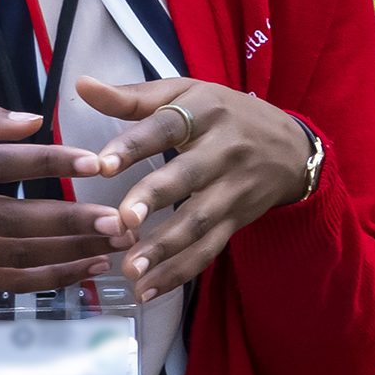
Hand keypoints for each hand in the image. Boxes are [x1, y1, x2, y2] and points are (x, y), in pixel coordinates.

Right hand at [0, 102, 122, 289]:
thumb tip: (32, 121)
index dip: (47, 163)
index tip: (94, 161)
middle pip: (13, 220)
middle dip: (71, 222)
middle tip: (119, 219)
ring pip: (16, 257)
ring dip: (71, 254)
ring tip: (116, 243)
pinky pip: (5, 282)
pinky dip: (48, 280)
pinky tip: (86, 269)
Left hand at [75, 75, 312, 301]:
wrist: (293, 147)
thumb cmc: (226, 114)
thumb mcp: (187, 93)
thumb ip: (133, 97)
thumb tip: (82, 85)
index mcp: (205, 113)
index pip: (167, 127)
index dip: (135, 146)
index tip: (102, 166)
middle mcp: (224, 150)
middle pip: (188, 176)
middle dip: (155, 200)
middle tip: (122, 222)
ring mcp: (234, 189)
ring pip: (200, 220)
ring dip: (166, 248)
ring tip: (131, 269)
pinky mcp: (238, 219)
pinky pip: (209, 249)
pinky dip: (180, 272)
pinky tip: (149, 290)